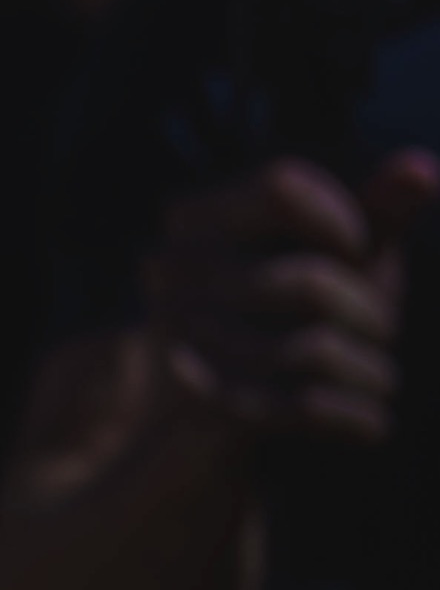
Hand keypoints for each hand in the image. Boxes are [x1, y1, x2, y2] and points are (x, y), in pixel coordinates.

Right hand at [152, 150, 435, 446]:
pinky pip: (306, 406)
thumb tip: (425, 168)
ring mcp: (183, 338)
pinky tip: (372, 421)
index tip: (361, 251)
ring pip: (316, 349)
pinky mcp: (204, 404)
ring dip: (374, 374)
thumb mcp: (335, 256)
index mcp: (198, 217)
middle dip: (374, 316)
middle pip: (311, 281)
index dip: (343, 220)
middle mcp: (174, 270)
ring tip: (381, 380)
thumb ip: (375, 210)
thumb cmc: (289, 315)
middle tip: (383, 333)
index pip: (282, 185)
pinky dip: (357, 417)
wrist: (205, 417)